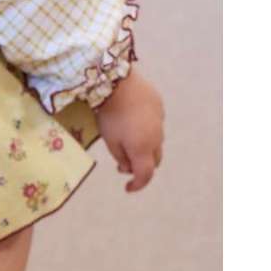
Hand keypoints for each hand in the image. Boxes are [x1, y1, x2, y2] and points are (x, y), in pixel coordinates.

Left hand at [94, 69, 164, 191]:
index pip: (146, 174)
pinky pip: (155, 123)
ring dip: (145, 147)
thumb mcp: (110, 141)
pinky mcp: (159, 105)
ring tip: (127, 140)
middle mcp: (157, 137)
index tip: (127, 188)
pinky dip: (146, 129)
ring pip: (156, 141)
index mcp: (143, 148)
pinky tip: (132, 120)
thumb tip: (128, 167)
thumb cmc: (109, 115)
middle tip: (124, 164)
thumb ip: (121, 158)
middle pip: (154, 159)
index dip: (137, 185)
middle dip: (142, 165)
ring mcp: (160, 120)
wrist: (117, 82)